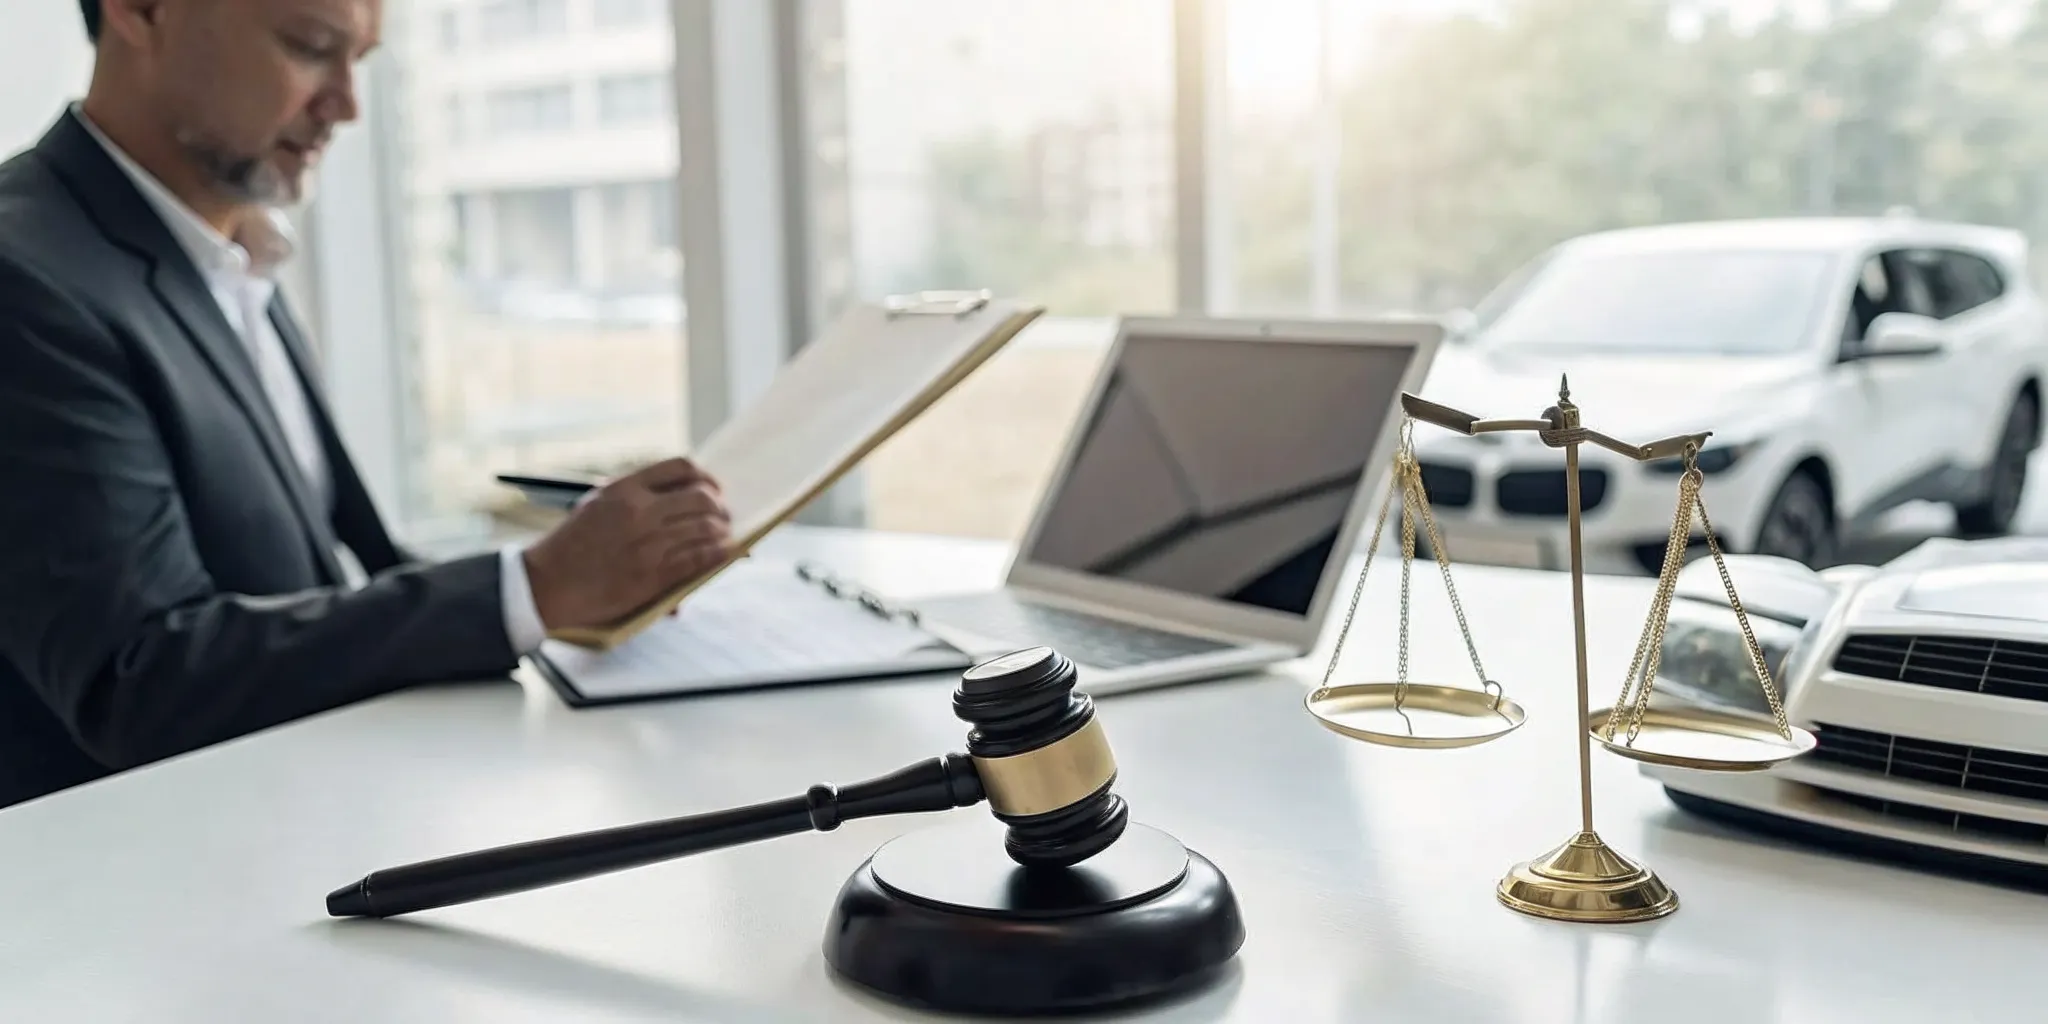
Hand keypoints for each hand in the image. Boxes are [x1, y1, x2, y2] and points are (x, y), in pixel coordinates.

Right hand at [522, 458, 732, 630]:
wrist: (546, 585)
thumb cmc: (570, 546)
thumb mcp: (596, 505)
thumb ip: (633, 496)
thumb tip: (675, 497)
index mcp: (624, 488)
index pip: (681, 467)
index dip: (705, 477)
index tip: (713, 488)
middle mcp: (639, 510)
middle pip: (701, 497)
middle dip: (719, 506)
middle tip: (724, 515)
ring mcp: (648, 542)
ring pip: (706, 528)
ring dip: (722, 531)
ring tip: (725, 536)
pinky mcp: (653, 574)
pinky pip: (700, 558)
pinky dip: (718, 553)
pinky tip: (724, 553)